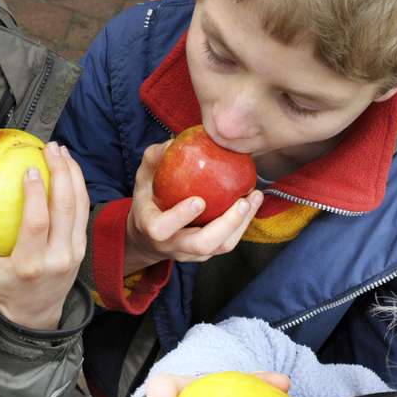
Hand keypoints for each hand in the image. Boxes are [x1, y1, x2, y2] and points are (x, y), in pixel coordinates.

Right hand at [0, 141, 88, 329]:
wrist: (36, 312)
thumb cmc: (5, 288)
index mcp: (30, 263)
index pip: (38, 222)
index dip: (36, 193)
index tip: (29, 169)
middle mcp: (57, 258)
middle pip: (66, 208)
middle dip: (61, 172)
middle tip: (50, 148)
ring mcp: (74, 252)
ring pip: (80, 206)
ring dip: (73, 174)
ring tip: (61, 152)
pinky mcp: (81, 247)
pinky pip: (82, 211)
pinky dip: (78, 187)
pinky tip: (68, 170)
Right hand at [123, 140, 262, 275]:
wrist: (148, 237)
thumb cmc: (148, 202)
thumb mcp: (143, 178)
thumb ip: (154, 159)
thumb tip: (173, 143)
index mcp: (151, 228)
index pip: (162, 229)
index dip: (179, 217)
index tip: (198, 200)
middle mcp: (172, 245)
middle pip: (201, 245)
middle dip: (226, 224)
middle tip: (242, 201)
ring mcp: (191, 252)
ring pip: (220, 247)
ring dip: (241, 223)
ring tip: (254, 198)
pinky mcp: (207, 252)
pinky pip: (228, 242)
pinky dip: (243, 223)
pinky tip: (253, 201)